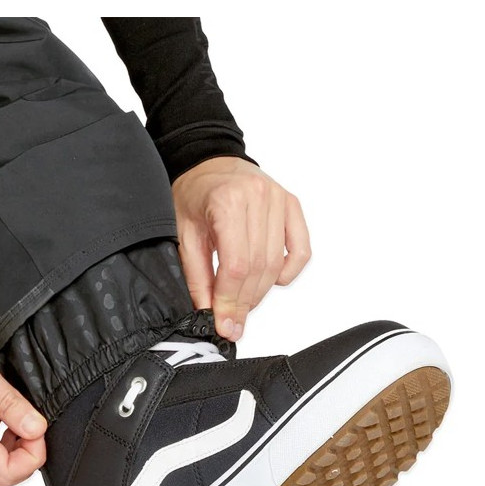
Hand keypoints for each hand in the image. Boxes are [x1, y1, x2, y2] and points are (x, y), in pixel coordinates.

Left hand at [172, 157, 311, 341]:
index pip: (236, 266)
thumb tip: (208, 311)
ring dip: (262, 291)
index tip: (225, 324)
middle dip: (245, 302)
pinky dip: (289, 271)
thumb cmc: (194, 192)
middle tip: (232, 320)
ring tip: (244, 302)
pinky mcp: (291, 205)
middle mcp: (258, 198)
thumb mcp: (183, 233)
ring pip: (278, 263)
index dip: (230, 301)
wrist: (209, 161)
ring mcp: (279, 200)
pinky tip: (271, 279)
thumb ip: (196, 274)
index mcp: (227, 202)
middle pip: (259, 268)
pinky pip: (301, 249)